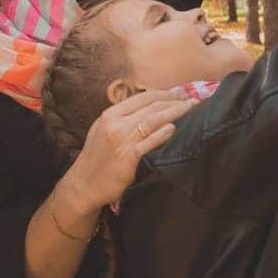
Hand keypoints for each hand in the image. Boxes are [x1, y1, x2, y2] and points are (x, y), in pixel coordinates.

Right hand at [58, 90, 191, 214]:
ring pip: (153, 120)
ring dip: (175, 112)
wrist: (84, 184)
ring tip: (192, 108)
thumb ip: (124, 118)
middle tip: (194, 99)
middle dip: (175, 101)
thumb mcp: (104, 129)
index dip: (165, 93)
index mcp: (111, 114)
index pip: (144, 98)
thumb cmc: (97, 158)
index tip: (181, 94)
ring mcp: (121, 141)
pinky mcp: (127, 159)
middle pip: (152, 106)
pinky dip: (161, 134)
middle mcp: (116, 124)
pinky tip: (173, 128)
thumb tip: (151, 107)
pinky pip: (147, 144)